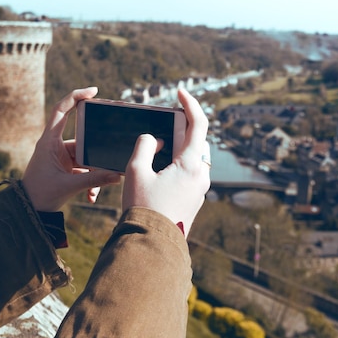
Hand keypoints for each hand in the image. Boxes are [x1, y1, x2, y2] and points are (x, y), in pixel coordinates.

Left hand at [23, 87, 120, 211]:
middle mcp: (55, 146)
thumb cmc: (39, 195)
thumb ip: (94, 180)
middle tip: (112, 140)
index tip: (93, 91)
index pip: (61, 110)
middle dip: (96, 146)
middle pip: (83, 137)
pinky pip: (84, 170)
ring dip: (93, 172)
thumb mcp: (68, 186)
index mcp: (49, 141)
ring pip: (86, 157)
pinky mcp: (66, 169)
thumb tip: (117, 175)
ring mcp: (61, 158)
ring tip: (95, 189)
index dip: (76, 96)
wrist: (28, 212)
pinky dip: (90, 182)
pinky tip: (91, 196)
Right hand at [122, 89, 210, 235]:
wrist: (152, 246)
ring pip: (192, 158)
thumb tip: (155, 140)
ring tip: (156, 151)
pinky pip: (189, 174)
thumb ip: (145, 145)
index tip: (181, 92)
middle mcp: (201, 176)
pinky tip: (158, 172)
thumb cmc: (143, 208)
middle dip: (180, 130)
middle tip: (162, 125)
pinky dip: (177, 165)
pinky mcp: (195, 200)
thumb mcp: (135, 170)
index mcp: (191, 165)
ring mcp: (200, 190)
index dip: (191, 104)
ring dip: (177, 149)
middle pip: (196, 141)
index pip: (199, 124)